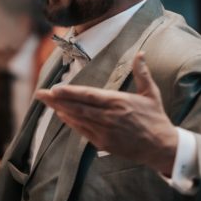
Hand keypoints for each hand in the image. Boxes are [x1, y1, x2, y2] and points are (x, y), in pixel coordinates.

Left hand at [35, 52, 178, 174]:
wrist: (161, 147)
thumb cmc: (155, 118)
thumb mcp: (151, 93)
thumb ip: (142, 73)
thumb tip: (141, 53)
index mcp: (119, 102)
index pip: (89, 96)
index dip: (70, 93)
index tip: (54, 89)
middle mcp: (109, 117)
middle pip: (78, 107)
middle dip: (56, 101)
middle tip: (39, 94)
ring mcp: (105, 131)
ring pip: (78, 119)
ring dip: (61, 111)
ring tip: (46, 103)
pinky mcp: (104, 143)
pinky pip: (83, 131)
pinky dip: (72, 123)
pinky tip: (62, 116)